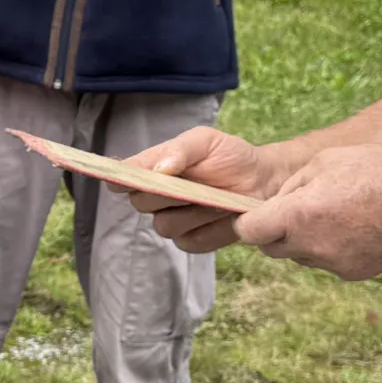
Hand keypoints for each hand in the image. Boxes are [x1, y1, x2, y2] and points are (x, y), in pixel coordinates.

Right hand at [118, 126, 281, 250]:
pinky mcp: (191, 240)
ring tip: (215, 198)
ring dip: (190, 212)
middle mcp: (157, 197)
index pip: (123, 176)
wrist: (263, 181)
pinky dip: (207, 229)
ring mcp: (173, 220)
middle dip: (164, 193)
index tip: (121, 178)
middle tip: (191, 183)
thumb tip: (157, 170)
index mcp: (153, 169)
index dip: (118, 177)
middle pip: (140, 202)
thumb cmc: (231, 156)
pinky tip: (221, 215)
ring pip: (163, 225)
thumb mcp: (205, 141)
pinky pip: (186, 242)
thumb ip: (180, 150)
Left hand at [235, 143, 381, 280]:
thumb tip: (273, 207)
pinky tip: (354, 228)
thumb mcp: (323, 162)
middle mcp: (312, 245)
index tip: (255, 216)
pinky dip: (332, 250)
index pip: (250, 232)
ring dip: (306, 241)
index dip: (249, 223)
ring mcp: (333, 264)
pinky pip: (328, 263)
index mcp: (298, 215)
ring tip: (335, 215)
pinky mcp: (353, 273)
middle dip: (276, 233)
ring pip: (302, 257)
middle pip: (272, 249)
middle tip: (298, 212)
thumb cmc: (373, 168)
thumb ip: (289, 188)